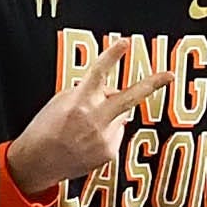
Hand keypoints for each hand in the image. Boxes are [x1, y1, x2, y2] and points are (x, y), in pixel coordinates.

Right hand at [2, 48, 179, 201]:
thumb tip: (111, 91)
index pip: (98, 72)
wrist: (37, 163)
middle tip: (169, 75)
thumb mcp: (60, 101)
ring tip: (84, 128)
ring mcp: (104, 138)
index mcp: (79, 102)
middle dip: (152, 84)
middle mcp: (95, 119)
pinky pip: (116, 134)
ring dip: (109, 116)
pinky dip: (106, 133)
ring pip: (120, 116)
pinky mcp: (109, 153)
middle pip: (130, 97)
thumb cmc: (45, 130)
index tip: (124, 42)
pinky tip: (87, 141)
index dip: (112, 56)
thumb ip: (88, 92)